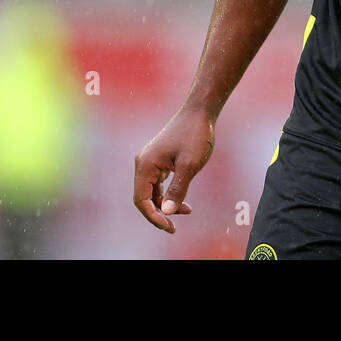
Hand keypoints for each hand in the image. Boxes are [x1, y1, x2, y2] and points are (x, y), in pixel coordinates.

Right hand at [133, 109, 215, 232]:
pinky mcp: (160, 160)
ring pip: (152, 192)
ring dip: (165, 205)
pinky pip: (159, 184)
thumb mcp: (189, 165)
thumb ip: (178, 190)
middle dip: (158, 214)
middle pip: (144, 198)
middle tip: (174, 228)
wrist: (200, 112)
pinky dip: (169, 195)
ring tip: (186, 212)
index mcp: (145, 165)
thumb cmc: (195, 135)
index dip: (153, 217)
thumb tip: (166, 213)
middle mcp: (143, 163)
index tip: (170, 226)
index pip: (141, 200)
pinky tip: (184, 202)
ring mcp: (151, 161)